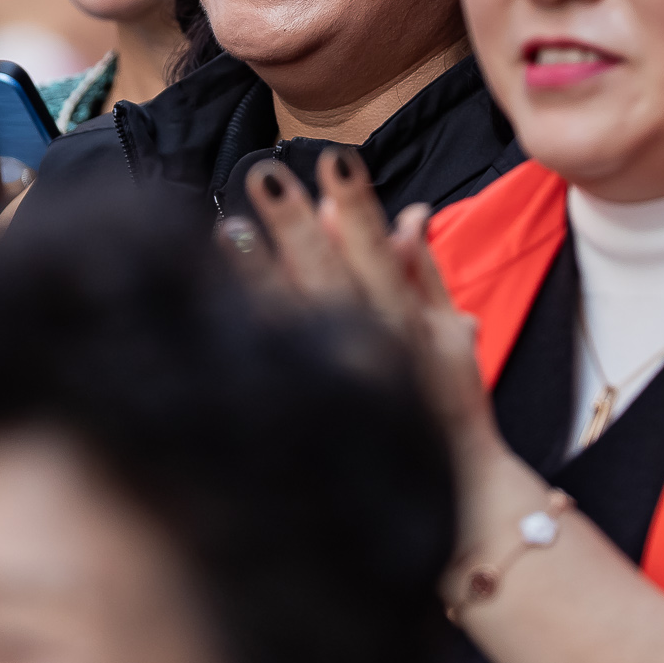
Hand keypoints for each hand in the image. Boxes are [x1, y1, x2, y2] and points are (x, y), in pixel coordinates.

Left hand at [243, 149, 502, 470]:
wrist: (455, 500)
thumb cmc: (450, 407)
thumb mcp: (450, 338)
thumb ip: (427, 273)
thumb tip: (411, 214)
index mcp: (407, 324)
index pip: (380, 254)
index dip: (358, 209)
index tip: (335, 161)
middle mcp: (373, 350)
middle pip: (330, 279)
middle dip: (298, 227)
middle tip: (265, 176)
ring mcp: (339, 385)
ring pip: (294, 323)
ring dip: (258, 275)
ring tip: (224, 228)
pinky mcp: (314, 414)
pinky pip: (275, 373)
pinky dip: (246, 335)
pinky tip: (208, 302)